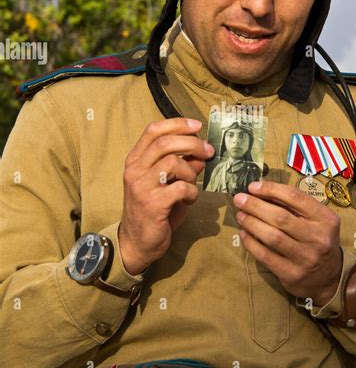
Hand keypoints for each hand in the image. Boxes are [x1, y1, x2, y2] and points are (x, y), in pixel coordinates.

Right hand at [118, 118, 214, 274]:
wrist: (137, 242)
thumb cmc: (154, 210)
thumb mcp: (166, 183)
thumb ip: (181, 166)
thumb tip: (201, 154)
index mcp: (135, 160)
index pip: (153, 131)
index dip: (177, 124)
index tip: (197, 126)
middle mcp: (135, 170)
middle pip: (165, 143)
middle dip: (192, 144)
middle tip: (208, 151)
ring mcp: (141, 187)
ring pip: (173, 163)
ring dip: (191, 171)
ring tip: (193, 182)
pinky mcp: (152, 204)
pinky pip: (180, 187)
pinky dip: (191, 191)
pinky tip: (189, 198)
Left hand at [233, 180, 342, 306]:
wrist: (330, 277)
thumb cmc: (317, 240)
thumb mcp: (317, 220)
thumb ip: (295, 206)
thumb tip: (261, 192)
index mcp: (326, 219)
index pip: (295, 197)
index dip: (271, 189)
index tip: (253, 187)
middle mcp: (318, 238)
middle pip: (281, 217)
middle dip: (256, 206)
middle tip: (239, 199)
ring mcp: (305, 258)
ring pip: (272, 237)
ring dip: (252, 223)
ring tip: (240, 215)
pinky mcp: (292, 275)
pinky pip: (266, 256)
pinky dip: (251, 243)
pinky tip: (244, 234)